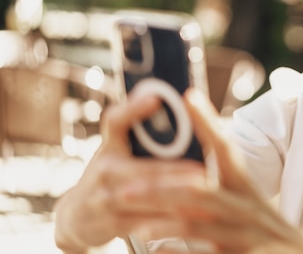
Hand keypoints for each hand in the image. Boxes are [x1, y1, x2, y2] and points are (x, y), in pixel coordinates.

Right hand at [54, 92, 208, 252]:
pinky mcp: (110, 223)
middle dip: (176, 170)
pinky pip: (144, 223)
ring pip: (146, 197)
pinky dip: (168, 221)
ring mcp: (103, 199)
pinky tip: (191, 218)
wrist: (76, 217)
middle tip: (206, 170)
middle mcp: (103, 170)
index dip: (132, 109)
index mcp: (109, 145)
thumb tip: (175, 103)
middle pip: (143, 168)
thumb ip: (141, 133)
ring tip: (204, 194)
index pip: (115, 122)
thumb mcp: (117, 151)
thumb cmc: (110, 175)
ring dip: (177, 196)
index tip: (155, 98)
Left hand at [119, 89, 302, 253]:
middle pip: (200, 190)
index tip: (188, 96)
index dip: (207, 122)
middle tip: (124, 188)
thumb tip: (187, 164)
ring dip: (165, 222)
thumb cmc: (262, 226)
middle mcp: (245, 206)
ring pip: (199, 226)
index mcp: (243, 185)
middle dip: (160, 188)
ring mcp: (245, 235)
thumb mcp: (247, 198)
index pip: (225, 148)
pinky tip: (157, 251)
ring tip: (136, 224)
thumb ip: (218, 183)